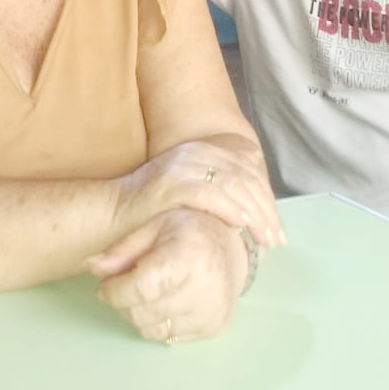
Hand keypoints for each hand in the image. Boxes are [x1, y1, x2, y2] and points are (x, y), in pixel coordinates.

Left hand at [89, 208, 250, 342]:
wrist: (231, 248)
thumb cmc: (188, 231)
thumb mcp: (154, 226)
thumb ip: (123, 248)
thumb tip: (92, 267)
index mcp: (188, 253)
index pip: (141, 287)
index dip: (116, 291)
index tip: (106, 287)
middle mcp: (204, 285)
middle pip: (143, 313)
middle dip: (124, 304)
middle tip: (124, 289)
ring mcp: (211, 310)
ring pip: (153, 331)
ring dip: (140, 315)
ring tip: (145, 294)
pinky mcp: (213, 328)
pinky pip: (170, 338)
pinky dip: (160, 322)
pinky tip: (166, 301)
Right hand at [118, 138, 283, 248]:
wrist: (111, 214)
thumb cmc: (152, 211)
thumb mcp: (188, 195)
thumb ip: (215, 190)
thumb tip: (252, 206)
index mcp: (201, 151)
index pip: (246, 168)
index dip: (266, 196)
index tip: (277, 226)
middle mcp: (193, 153)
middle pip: (244, 176)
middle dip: (266, 208)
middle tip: (277, 237)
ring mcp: (181, 167)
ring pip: (232, 184)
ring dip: (255, 212)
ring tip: (266, 237)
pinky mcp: (170, 185)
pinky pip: (209, 193)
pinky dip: (230, 208)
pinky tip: (242, 224)